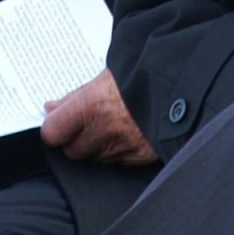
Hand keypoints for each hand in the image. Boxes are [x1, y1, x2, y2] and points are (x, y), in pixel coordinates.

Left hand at [40, 69, 156, 164]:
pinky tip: (129, 134)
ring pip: (96, 158)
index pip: (53, 132)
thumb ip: (75, 97)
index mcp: (92, 104)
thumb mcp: (105, 77)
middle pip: (73, 150)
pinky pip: (119, 162)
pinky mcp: (141, 157)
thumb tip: (51, 108)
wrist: (182, 83)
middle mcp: (105, 129)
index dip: (55, 128)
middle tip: (89, 122)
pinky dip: (119, 152)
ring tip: (114, 125)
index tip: (58, 123)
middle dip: (77, 139)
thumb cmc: (143, 73)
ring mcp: (124, 146)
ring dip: (99, 147)